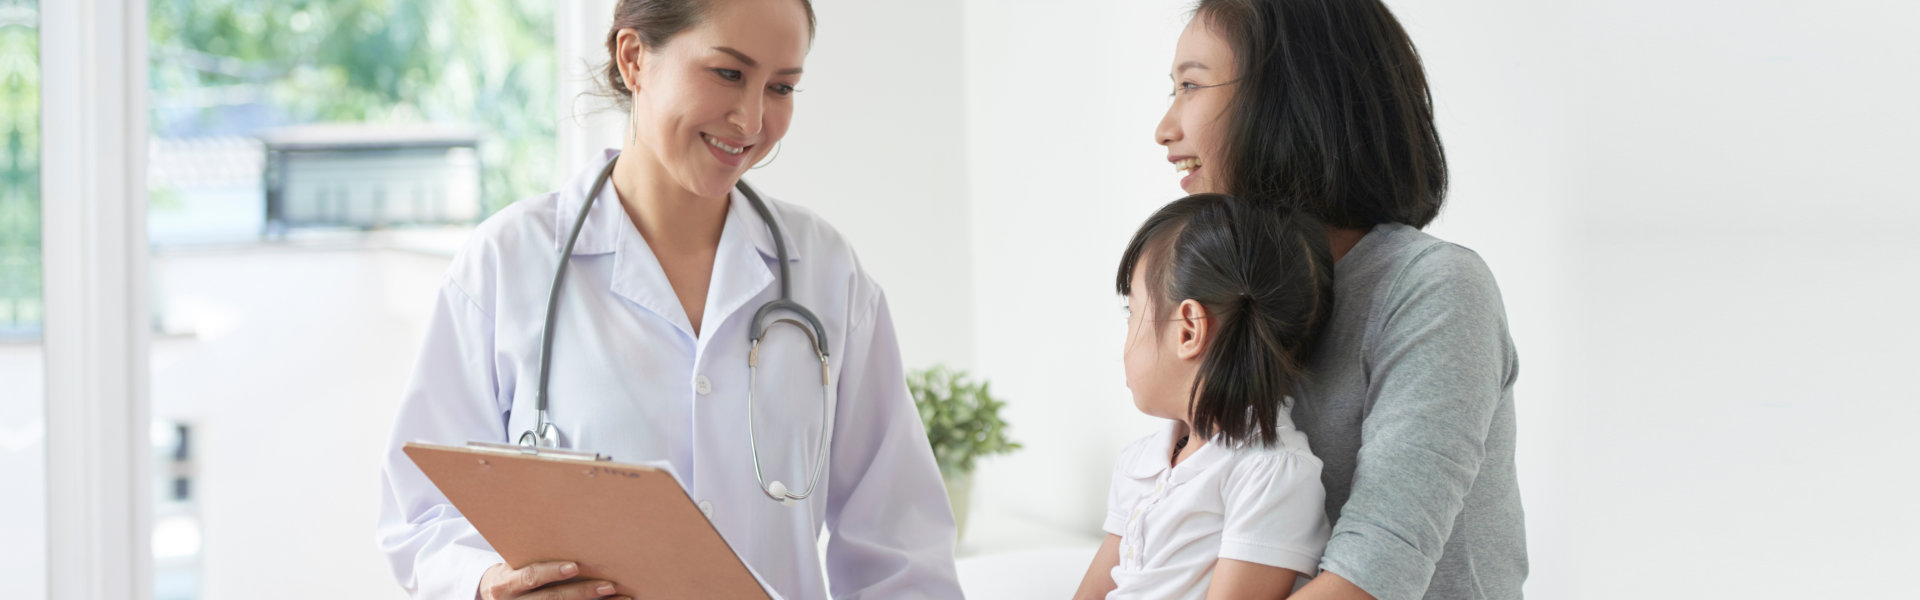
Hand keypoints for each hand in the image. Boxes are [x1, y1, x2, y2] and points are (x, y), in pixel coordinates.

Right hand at [478, 561, 627, 599]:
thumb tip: (574, 536)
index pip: (530, 577)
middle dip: (582, 593)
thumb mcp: (512, 563)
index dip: (552, 572)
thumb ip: (534, 556)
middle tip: (608, 585)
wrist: (492, 594)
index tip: (575, 567)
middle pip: (551, 598)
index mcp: (505, 584)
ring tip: (619, 598)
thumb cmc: (510, 572)